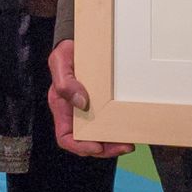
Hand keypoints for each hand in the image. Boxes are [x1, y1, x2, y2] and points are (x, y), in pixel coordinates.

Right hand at [47, 38, 131, 157]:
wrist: (81, 42)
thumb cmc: (67, 52)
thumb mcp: (60, 62)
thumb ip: (65, 82)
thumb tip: (81, 102)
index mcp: (61, 108)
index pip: (66, 137)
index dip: (80, 146)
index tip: (97, 146)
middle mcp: (75, 113)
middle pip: (87, 141)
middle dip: (105, 149)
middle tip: (125, 146)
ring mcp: (90, 110)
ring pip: (100, 136)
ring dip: (114, 143)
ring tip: (130, 143)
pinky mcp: (103, 104)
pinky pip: (110, 122)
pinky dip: (119, 128)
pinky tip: (130, 128)